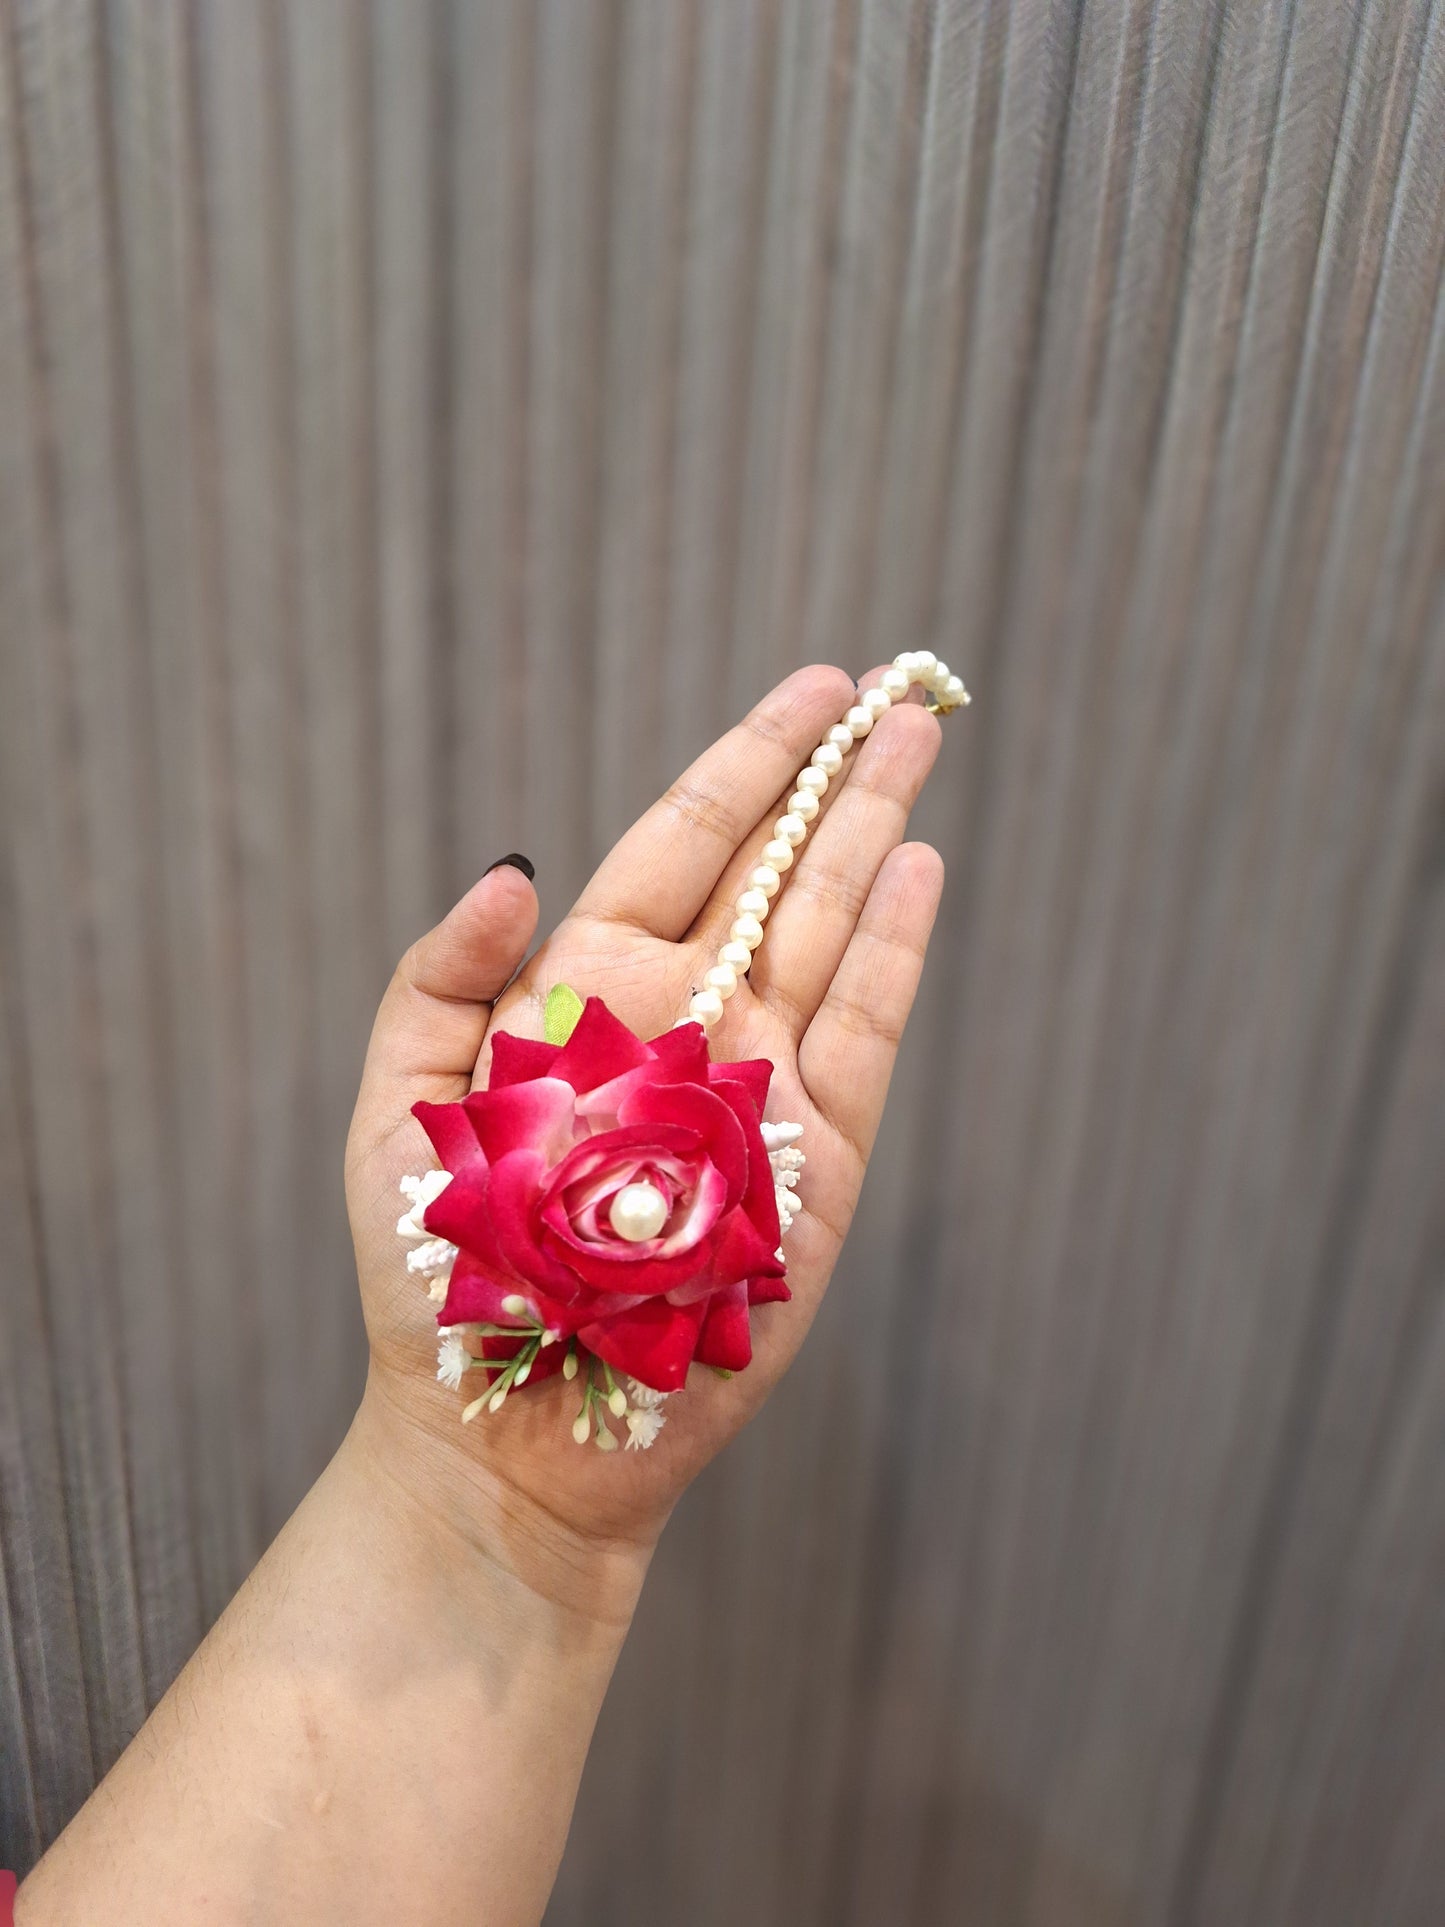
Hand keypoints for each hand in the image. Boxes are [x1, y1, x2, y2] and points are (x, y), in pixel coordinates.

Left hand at [345, 665, 944, 1615]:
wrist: (508, 1430)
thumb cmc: (439, 1274)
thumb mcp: (396, 1104)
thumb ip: (440, 978)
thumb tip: (514, 865)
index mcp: (587, 995)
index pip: (683, 846)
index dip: (747, 763)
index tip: (813, 690)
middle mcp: (685, 1025)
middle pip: (778, 870)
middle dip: (837, 779)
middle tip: (900, 692)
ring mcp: (757, 1089)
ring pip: (832, 931)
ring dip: (879, 837)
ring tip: (920, 747)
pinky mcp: (814, 1166)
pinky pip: (863, 1036)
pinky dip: (896, 953)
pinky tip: (920, 872)